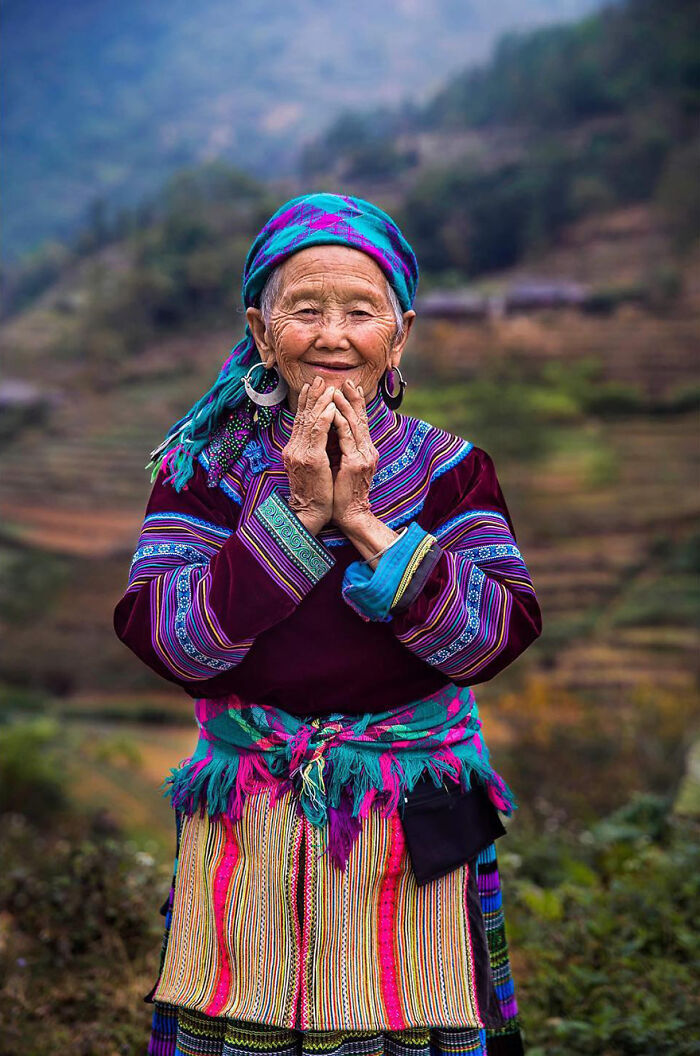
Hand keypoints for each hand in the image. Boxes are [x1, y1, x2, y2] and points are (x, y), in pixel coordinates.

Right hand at [282, 376, 335, 534]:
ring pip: (310, 421)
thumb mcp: (314, 467)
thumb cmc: (316, 494)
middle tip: (317, 379)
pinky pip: (318, 433)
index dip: (306, 403)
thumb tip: (324, 434)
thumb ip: (314, 450)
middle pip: (303, 417)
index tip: (312, 387)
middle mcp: (294, 448)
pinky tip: (331, 407)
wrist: (310, 513)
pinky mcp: (311, 459)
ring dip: (320, 402)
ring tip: (327, 387)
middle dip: (311, 397)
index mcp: (294, 450)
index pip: (301, 421)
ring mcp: (300, 453)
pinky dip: (324, 418)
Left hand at [330, 380, 378, 530]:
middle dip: (353, 398)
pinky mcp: (354, 464)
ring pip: (353, 425)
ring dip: (345, 406)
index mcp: (365, 450)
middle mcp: (367, 450)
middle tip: (346, 381)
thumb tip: (333, 430)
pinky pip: (346, 438)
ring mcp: (362, 456)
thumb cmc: (343, 492)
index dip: (356, 403)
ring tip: (337, 390)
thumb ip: (343, 448)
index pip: (360, 422)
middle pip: (360, 418)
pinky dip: (340, 422)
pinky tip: (334, 411)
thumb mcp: (344, 465)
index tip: (349, 387)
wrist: (350, 514)